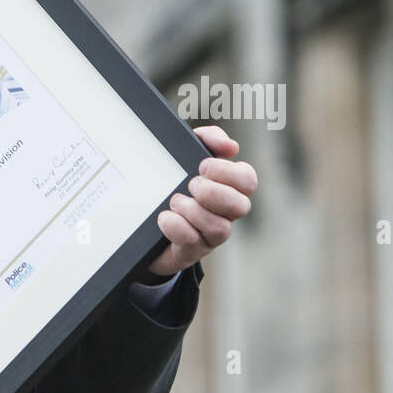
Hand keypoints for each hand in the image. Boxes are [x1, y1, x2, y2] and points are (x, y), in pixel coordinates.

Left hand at [147, 125, 257, 275]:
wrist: (145, 222)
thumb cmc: (173, 184)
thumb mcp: (184, 157)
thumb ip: (205, 140)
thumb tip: (229, 146)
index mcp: (228, 188)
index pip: (247, 179)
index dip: (228, 172)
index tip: (203, 165)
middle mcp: (225, 213)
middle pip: (241, 206)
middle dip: (214, 193)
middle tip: (191, 185)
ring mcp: (210, 235)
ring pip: (221, 229)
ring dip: (195, 211)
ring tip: (175, 201)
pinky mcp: (191, 252)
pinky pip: (193, 243)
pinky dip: (177, 227)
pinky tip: (164, 217)